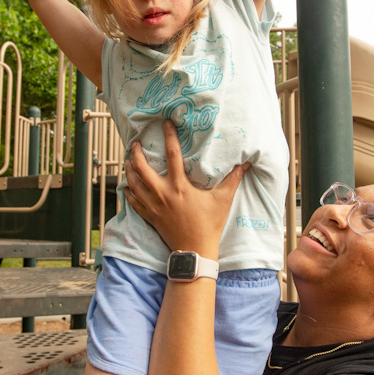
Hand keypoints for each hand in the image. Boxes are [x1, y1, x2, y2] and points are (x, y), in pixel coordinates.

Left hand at [124, 120, 249, 256]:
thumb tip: (246, 163)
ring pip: (132, 183)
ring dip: (128, 170)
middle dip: (135, 153)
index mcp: (179, 186)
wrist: (194, 250)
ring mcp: (153, 205)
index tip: (165, 123)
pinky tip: (127, 184)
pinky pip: (132, 201)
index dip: (169, 136)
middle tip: (135, 143)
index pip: (172, 154)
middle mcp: (162, 193)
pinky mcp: (149, 216)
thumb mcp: (223, 200)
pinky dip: (128, 191)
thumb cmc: (209, 225)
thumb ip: (233, 180)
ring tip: (127, 160)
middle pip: (141, 168)